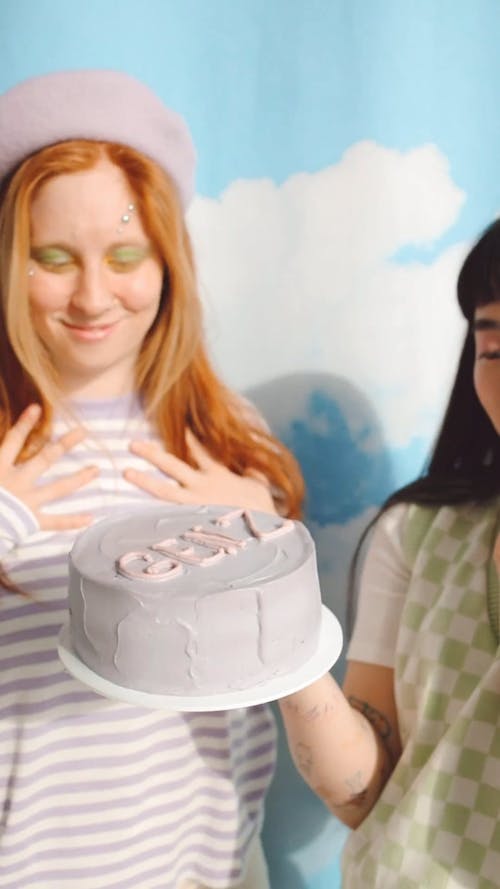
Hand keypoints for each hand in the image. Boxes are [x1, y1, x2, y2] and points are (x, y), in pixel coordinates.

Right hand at [0, 404, 98, 530]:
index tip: (37, 407)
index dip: (24, 424)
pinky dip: (73, 522)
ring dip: (78, 478)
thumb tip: (1, 438)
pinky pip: (55, 522)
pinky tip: (91, 518)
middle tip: (83, 431)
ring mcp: (26, 502)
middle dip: (64, 444)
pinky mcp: (30, 522)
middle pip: (44, 459)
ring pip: (58, 488)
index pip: (13, 440)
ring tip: (96, 470)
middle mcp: (16, 482)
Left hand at [124, 429, 275, 512]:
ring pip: (165, 490)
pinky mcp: (193, 523)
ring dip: (144, 481)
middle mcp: (203, 487)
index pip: (198, 451)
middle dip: (152, 454)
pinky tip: (135, 513)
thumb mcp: (260, 487)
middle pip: (172, 466)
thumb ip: (253, 475)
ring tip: (126, 472)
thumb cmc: (263, 512)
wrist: (262, 534)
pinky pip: (169, 515)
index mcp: (218, 475)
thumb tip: (255, 466)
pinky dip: (153, 513)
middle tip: (131, 444)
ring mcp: (195, 505)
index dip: (186, 437)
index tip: (174, 425)